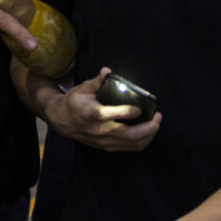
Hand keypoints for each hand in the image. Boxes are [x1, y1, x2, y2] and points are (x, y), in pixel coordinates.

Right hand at [38, 67, 160, 151]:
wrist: (62, 121)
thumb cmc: (74, 102)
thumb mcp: (82, 88)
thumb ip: (97, 81)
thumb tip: (107, 71)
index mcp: (89, 113)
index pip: (106, 116)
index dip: (124, 113)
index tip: (138, 109)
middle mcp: (98, 130)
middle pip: (126, 134)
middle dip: (147, 128)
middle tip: (158, 116)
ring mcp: (104, 141)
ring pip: (131, 144)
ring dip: (148, 135)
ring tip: (157, 123)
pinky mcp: (107, 146)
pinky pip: (129, 148)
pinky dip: (143, 141)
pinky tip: (149, 132)